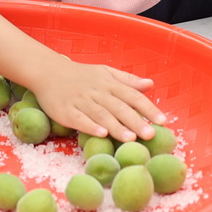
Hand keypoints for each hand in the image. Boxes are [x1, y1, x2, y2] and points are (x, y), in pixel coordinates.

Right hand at [28, 55, 163, 141]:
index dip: (148, 108)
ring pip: (101, 115)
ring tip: (131, 139)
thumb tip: (150, 84)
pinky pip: (80, 119)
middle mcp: (98, 92)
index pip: (133, 96)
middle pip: (119, 107)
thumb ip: (127, 80)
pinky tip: (101, 134)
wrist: (48, 72)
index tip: (163, 121)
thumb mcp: (105, 72)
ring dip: (116, 127)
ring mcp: (81, 101)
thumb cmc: (81, 75)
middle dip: (136, 121)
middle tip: (151, 135)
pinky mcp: (66, 111)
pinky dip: (90, 126)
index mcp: (109, 83)